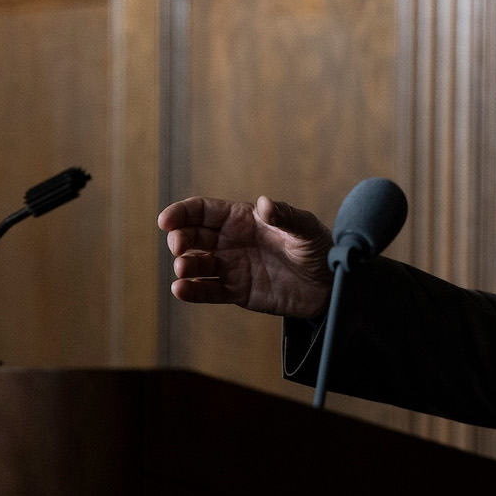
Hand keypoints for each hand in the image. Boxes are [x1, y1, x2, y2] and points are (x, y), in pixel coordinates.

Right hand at [157, 195, 331, 318]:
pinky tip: (180, 290)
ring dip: (184, 266)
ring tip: (183, 269)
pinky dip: (192, 291)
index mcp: (242, 218)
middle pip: (193, 236)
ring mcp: (232, 266)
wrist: (330, 284)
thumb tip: (264, 204)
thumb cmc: (318, 248)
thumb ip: (285, 217)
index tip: (166, 221)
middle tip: (179, 247)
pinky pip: (209, 291)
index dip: (181, 213)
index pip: (203, 211)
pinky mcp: (237, 292)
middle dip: (180, 239)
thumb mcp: (306, 229)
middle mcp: (231, 241)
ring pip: (197, 264)